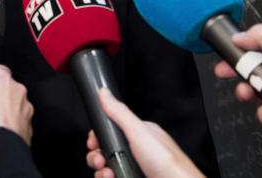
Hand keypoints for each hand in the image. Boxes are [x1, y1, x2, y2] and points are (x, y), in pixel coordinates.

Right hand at [85, 88, 202, 177]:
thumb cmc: (168, 163)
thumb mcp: (139, 132)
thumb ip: (119, 113)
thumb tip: (104, 92)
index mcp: (139, 134)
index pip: (111, 130)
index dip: (98, 136)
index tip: (93, 142)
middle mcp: (136, 152)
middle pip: (105, 150)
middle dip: (96, 155)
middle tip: (99, 160)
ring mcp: (134, 168)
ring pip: (107, 167)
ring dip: (101, 171)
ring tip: (107, 173)